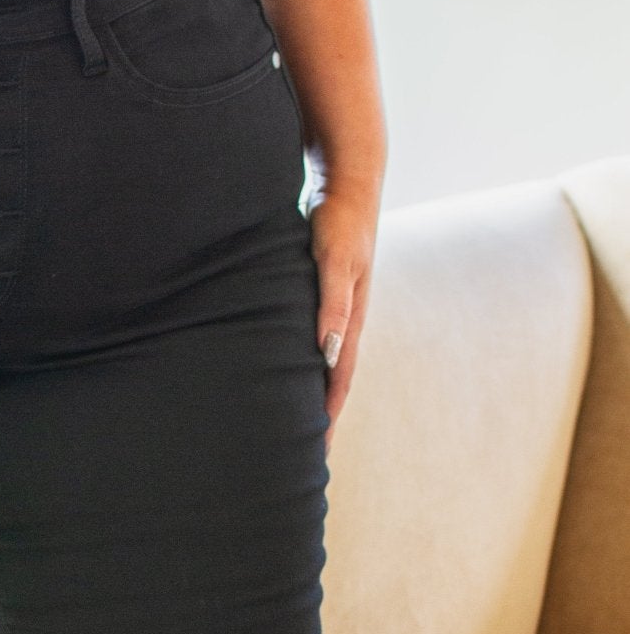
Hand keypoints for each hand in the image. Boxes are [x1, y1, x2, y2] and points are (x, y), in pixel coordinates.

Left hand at [306, 175, 381, 455]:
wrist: (348, 180)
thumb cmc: (340, 218)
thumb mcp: (335, 259)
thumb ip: (332, 303)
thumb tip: (327, 353)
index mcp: (350, 318)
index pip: (339, 379)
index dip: (328, 415)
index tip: (317, 449)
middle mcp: (343, 318)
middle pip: (332, 378)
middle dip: (320, 416)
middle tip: (304, 453)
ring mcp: (333, 306)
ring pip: (320, 361)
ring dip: (310, 392)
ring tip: (292, 423)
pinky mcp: (318, 293)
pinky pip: (310, 338)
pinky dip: (300, 363)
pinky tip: (284, 371)